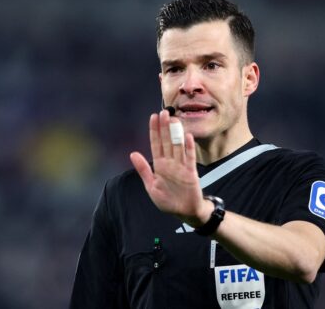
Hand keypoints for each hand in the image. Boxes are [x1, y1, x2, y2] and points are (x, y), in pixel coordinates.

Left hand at [130, 110, 210, 225]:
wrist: (185, 212)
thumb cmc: (168, 200)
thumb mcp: (151, 186)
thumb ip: (143, 170)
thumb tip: (133, 153)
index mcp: (160, 166)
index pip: (156, 144)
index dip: (154, 131)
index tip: (153, 117)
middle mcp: (170, 163)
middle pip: (167, 142)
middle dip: (164, 127)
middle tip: (163, 112)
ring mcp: (181, 167)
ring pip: (178, 146)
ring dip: (176, 133)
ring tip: (174, 119)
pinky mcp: (191, 172)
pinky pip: (190, 158)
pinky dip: (188, 148)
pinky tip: (187, 136)